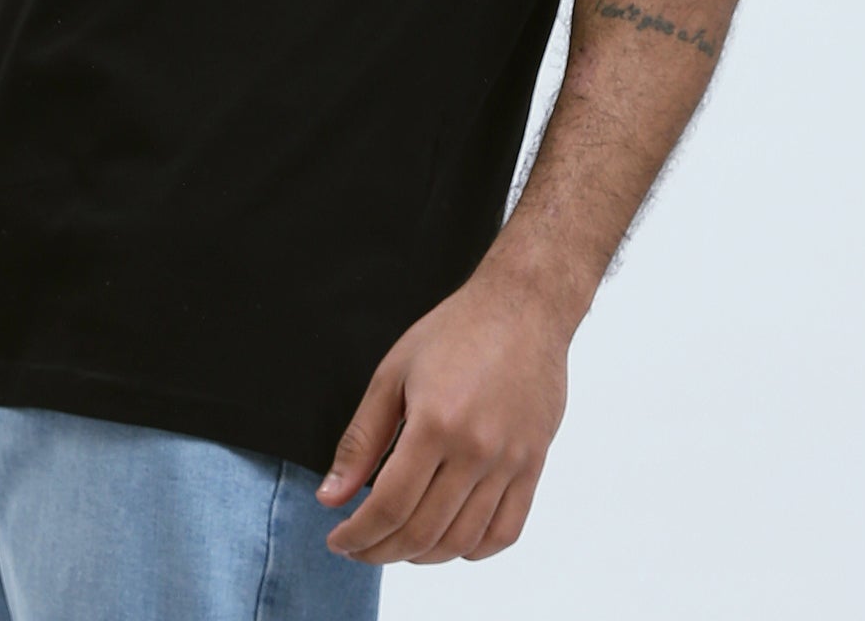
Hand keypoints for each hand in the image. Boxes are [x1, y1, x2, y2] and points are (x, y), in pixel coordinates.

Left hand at [316, 255, 571, 564]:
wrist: (523, 308)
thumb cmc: (456, 332)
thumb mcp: (392, 374)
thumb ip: (361, 440)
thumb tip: (331, 497)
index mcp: (435, 423)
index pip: (390, 507)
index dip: (359, 534)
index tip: (339, 539)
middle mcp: (475, 449)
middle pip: (423, 532)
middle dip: (381, 551)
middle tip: (359, 548)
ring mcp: (509, 461)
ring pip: (462, 541)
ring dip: (422, 556)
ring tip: (398, 544)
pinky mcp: (534, 465)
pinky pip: (505, 531)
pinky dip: (472, 549)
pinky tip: (448, 538)